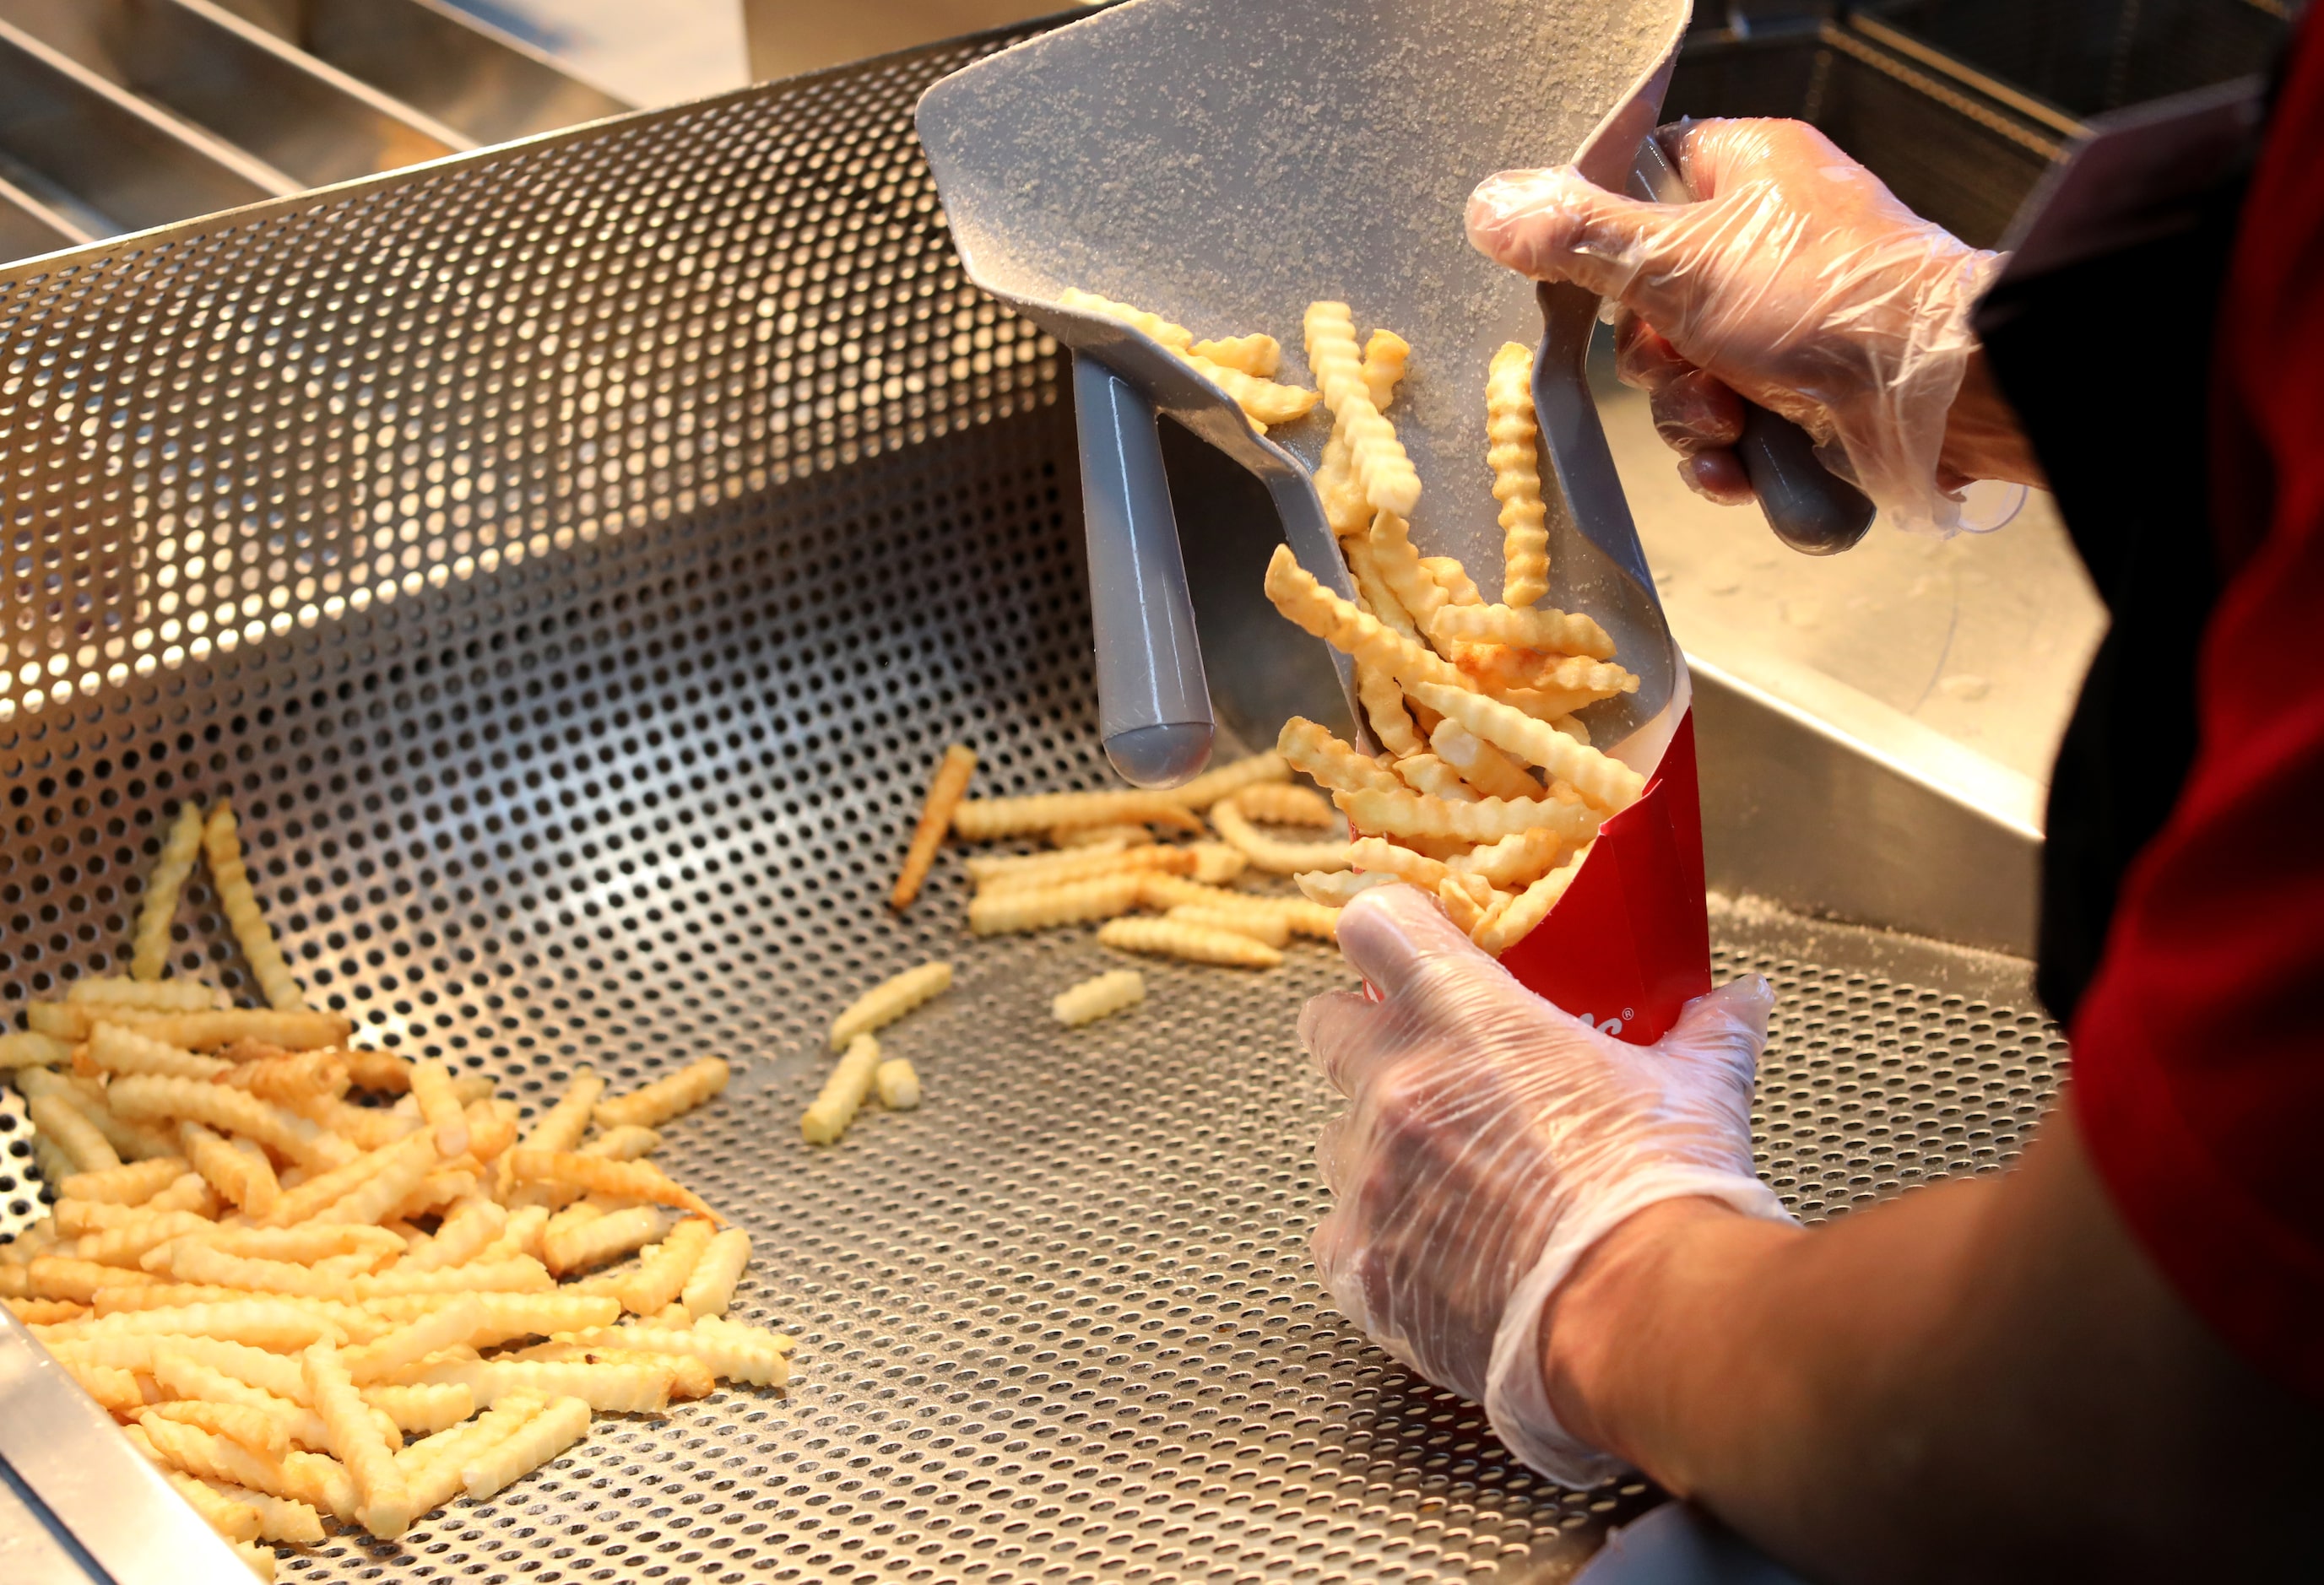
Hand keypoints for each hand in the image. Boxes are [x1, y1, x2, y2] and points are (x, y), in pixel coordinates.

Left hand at [1301, 884, 1790, 1483]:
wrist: (1644, 1320)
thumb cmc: (1661, 1199)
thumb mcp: (1699, 1091)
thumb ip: (1708, 1032)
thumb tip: (1742, 1000)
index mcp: (1465, 1018)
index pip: (1376, 925)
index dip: (1387, 933)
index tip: (1405, 951)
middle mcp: (1397, 1087)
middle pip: (1327, 1024)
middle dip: (1364, 1036)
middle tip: (1425, 1067)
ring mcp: (1369, 1178)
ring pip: (1335, 1136)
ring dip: (1377, 1147)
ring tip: (1451, 1181)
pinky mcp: (1360, 1264)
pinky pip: (1340, 1235)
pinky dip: (1380, 1240)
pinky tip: (1439, 1256)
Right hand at [1466, 118, 2037, 531]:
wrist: (1939, 396)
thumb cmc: (1823, 303)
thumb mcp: (1676, 260)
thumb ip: (1577, 238)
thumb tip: (1490, 207)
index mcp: (1745, 172)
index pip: (1640, 182)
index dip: (1607, 244)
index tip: (1603, 287)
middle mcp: (1768, 239)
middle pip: (1650, 302)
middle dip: (1654, 362)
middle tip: (1683, 370)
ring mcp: (1791, 318)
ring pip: (1685, 375)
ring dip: (1687, 416)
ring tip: (1726, 424)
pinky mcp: (1808, 389)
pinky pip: (1731, 425)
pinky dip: (1726, 453)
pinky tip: (1740, 466)